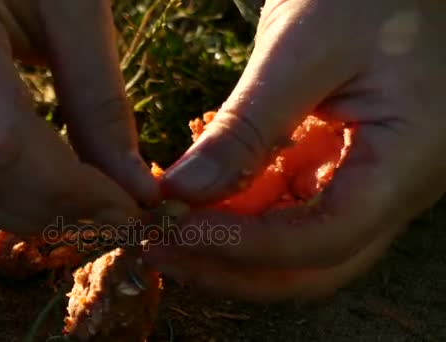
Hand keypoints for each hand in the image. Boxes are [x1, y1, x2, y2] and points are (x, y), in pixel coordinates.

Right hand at [0, 0, 159, 232]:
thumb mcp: (76, 18)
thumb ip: (102, 105)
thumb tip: (138, 191)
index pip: (3, 140)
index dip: (70, 189)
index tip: (127, 207)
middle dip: (54, 210)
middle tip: (115, 220)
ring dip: (28, 216)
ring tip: (88, 216)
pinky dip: (1, 200)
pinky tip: (48, 200)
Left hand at [145, 0, 445, 299]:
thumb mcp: (304, 49)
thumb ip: (247, 127)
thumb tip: (182, 191)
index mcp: (407, 163)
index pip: (325, 239)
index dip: (245, 249)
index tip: (175, 234)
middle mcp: (391, 188)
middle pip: (309, 262)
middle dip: (230, 265)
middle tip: (159, 250)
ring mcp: (364, 179)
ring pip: (293, 240)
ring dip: (228, 242)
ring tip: (165, 229)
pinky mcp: (335, 164)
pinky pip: (286, 204)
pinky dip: (237, 209)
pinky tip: (194, 199)